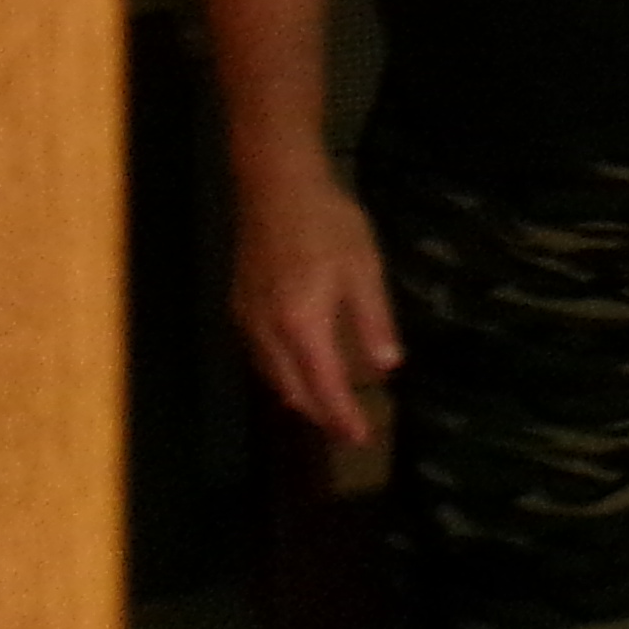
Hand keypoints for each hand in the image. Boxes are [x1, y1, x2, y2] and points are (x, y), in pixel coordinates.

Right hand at [232, 168, 399, 446]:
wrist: (275, 188)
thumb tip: (387, 367)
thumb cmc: (328, 224)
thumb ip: (374, 320)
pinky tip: (300, 369)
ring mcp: (248, 321)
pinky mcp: (240, 306)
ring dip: (300, 396)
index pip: (324, 386)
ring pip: (273, 376)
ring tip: (328, 407)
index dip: (341, 417)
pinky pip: (261, 356)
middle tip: (347, 430)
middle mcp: (267, 333)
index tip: (360, 439)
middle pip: (293, 390)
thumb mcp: (364, 269)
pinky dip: (283, 373)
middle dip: (321, 414)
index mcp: (302, 326)